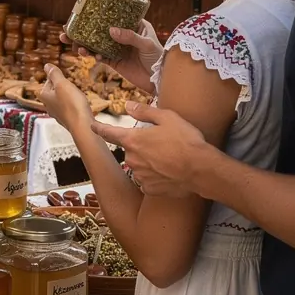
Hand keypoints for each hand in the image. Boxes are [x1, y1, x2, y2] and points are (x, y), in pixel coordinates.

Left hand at [41, 63, 91, 130]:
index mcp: (44, 96)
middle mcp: (48, 106)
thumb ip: (54, 74)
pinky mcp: (66, 120)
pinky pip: (68, 108)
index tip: (65, 78)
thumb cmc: (71, 103)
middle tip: (72, 85)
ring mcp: (57, 114)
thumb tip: (46, 65)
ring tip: (76, 94)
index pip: (48, 81)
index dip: (57, 78)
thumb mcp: (62, 84)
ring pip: (60, 100)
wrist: (82, 125)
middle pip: (54, 91)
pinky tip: (79, 105)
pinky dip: (72, 105)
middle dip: (63, 87)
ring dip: (68, 96)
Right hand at [61, 19, 161, 93]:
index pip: (113, 15)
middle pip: (99, 30)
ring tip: (74, 45)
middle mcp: (122, 35)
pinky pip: (100, 56)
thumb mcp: (146, 44)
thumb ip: (130, 37)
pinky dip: (93, 55)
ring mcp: (116, 48)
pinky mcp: (114, 61)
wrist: (159, 81)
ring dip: (83, 44)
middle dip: (83, 30)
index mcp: (133, 25)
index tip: (82, 13)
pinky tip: (90, 55)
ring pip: (95, 44)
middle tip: (67, 31)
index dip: (97, 13)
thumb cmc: (158, 58)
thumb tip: (111, 30)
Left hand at [90, 102, 208, 197]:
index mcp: (133, 140)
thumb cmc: (186, 141)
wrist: (201, 170)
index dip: (100, 128)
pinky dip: (155, 176)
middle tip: (163, 144)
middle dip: (142, 146)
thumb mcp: (167, 118)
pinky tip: (169, 172)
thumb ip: (144, 111)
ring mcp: (139, 175)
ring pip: (139, 165)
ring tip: (170, 159)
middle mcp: (131, 159)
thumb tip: (128, 105)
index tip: (93, 126)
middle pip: (130, 149)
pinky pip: (147, 180)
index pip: (109, 133)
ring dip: (149, 162)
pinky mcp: (149, 189)